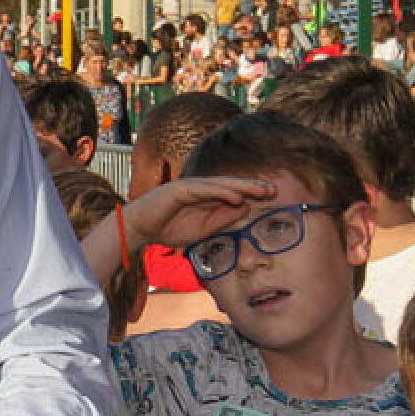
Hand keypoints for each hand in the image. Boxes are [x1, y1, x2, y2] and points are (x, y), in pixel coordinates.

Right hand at [120, 176, 274, 251]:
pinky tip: (237, 196)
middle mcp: (202, 189)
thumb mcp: (203, 230)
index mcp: (207, 199)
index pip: (234, 194)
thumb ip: (222, 219)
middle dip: (253, 187)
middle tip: (273, 189)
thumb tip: (245, 209)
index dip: (252, 194)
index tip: (272, 197)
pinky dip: (222, 192)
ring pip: (222, 185)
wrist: (140, 229)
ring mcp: (192, 187)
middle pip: (232, 186)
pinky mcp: (182, 189)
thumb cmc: (169, 229)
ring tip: (261, 190)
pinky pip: (206, 190)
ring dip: (242, 187)